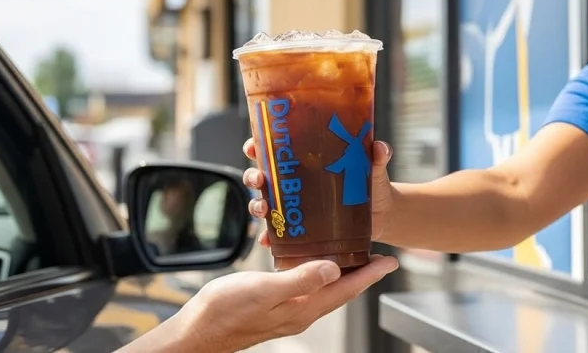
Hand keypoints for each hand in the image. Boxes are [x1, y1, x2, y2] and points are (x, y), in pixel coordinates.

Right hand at [145, 255, 399, 352]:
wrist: (196, 332)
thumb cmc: (225, 312)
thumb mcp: (265, 291)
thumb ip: (300, 280)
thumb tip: (334, 268)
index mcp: (303, 309)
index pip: (347, 290)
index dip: (370, 274)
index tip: (390, 261)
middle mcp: (300, 312)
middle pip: (341, 291)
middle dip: (362, 273)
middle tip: (378, 256)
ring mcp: (287, 311)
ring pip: (325, 290)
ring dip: (342, 273)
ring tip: (354, 257)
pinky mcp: (274, 306)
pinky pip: (306, 288)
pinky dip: (316, 273)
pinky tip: (312, 263)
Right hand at [243, 138, 395, 246]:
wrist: (383, 214)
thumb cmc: (373, 184)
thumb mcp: (373, 169)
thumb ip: (377, 158)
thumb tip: (380, 148)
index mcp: (308, 161)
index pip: (276, 149)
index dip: (259, 146)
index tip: (253, 147)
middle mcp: (296, 182)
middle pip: (263, 176)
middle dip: (253, 176)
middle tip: (258, 180)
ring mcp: (297, 206)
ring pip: (265, 203)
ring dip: (257, 206)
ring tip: (262, 210)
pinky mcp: (302, 229)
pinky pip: (279, 234)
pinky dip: (270, 237)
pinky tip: (267, 241)